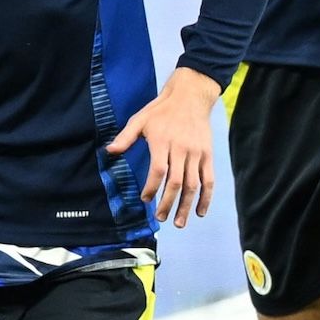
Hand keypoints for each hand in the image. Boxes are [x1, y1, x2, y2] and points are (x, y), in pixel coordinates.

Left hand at [107, 68, 222, 226]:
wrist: (190, 97)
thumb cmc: (161, 110)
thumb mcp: (140, 119)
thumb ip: (125, 137)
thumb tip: (110, 151)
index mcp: (163, 141)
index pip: (158, 170)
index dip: (152, 187)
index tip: (144, 199)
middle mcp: (181, 149)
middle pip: (176, 181)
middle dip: (168, 203)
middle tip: (160, 218)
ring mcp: (196, 153)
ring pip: (193, 184)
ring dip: (186, 206)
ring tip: (178, 222)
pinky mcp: (207, 155)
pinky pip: (209, 179)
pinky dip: (206, 197)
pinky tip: (200, 212)